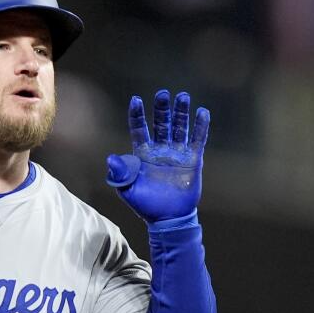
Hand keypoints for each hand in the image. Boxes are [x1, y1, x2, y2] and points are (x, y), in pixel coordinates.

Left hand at [106, 90, 209, 221]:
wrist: (167, 219)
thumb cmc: (144, 205)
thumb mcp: (126, 189)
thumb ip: (119, 173)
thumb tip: (111, 158)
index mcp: (142, 154)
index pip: (139, 129)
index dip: (137, 115)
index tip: (136, 100)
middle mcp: (160, 150)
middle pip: (161, 123)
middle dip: (161, 109)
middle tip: (162, 94)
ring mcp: (177, 154)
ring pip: (179, 128)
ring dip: (181, 112)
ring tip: (182, 96)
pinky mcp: (193, 160)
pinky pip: (198, 140)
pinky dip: (200, 127)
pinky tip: (202, 112)